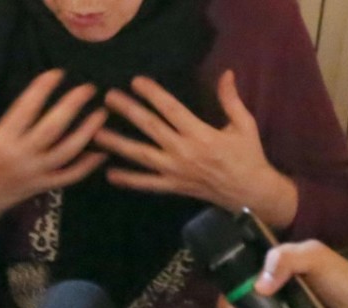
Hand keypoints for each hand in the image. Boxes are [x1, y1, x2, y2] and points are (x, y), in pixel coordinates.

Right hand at [0, 70, 108, 235]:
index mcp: (0, 139)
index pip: (27, 108)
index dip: (43, 88)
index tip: (58, 73)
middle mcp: (21, 156)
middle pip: (54, 127)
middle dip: (73, 106)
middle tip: (89, 88)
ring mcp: (34, 173)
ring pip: (66, 152)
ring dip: (86, 133)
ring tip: (101, 115)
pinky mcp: (40, 188)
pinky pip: (67, 178)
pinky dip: (85, 167)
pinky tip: (100, 154)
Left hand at [94, 70, 298, 226]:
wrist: (251, 193)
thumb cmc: (248, 156)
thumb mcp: (244, 124)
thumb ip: (231, 99)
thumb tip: (225, 73)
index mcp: (200, 133)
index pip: (170, 109)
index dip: (152, 94)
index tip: (135, 81)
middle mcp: (183, 151)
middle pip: (150, 127)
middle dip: (128, 111)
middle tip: (108, 97)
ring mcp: (175, 171)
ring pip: (141, 155)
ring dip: (118, 144)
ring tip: (97, 133)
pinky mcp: (173, 187)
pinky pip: (147, 184)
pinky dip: (128, 180)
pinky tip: (109, 173)